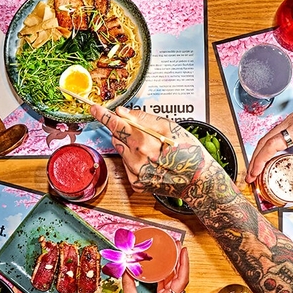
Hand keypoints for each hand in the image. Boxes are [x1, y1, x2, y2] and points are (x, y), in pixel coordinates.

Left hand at [90, 105, 223, 198]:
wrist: (198, 181)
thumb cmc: (189, 153)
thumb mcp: (170, 127)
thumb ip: (144, 118)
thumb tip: (123, 112)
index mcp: (143, 141)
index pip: (116, 124)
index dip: (103, 115)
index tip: (94, 109)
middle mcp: (136, 159)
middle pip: (117, 138)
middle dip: (124, 131)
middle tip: (142, 132)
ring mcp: (135, 174)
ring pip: (122, 152)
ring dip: (130, 146)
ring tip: (152, 149)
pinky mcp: (137, 184)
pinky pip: (128, 167)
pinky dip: (135, 161)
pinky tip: (151, 162)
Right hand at [122, 246, 189, 292]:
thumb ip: (128, 284)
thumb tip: (126, 269)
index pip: (182, 279)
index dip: (184, 263)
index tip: (183, 250)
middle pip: (180, 278)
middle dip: (179, 261)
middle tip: (176, 246)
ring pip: (175, 282)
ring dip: (173, 268)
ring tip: (170, 254)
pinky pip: (168, 287)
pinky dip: (166, 277)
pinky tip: (162, 269)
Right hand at [246, 24, 292, 190]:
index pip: (269, 148)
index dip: (258, 162)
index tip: (253, 175)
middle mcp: (289, 123)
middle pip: (262, 142)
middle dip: (254, 160)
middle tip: (250, 176)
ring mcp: (291, 119)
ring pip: (267, 136)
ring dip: (259, 151)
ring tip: (257, 167)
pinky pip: (275, 132)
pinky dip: (268, 144)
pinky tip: (272, 152)